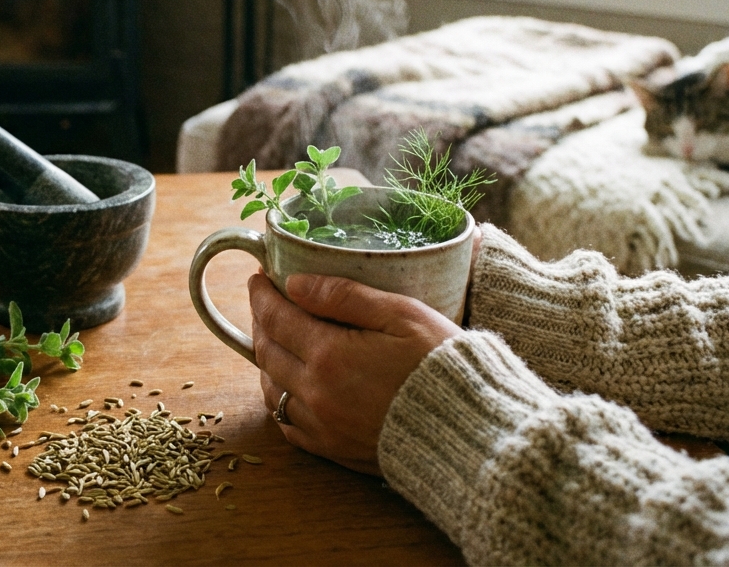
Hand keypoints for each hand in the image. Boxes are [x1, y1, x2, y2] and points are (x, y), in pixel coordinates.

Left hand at [248, 272, 462, 474]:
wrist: (471, 433)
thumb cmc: (442, 365)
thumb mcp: (402, 315)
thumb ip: (345, 297)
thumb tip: (295, 284)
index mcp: (330, 355)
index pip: (277, 319)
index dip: (262, 296)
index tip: (257, 279)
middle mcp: (316, 393)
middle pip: (267, 353)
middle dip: (261, 323)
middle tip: (266, 304)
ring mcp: (323, 425)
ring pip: (272, 390)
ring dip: (266, 362)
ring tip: (275, 341)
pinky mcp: (334, 450)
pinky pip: (289, 425)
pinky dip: (281, 400)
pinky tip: (290, 386)